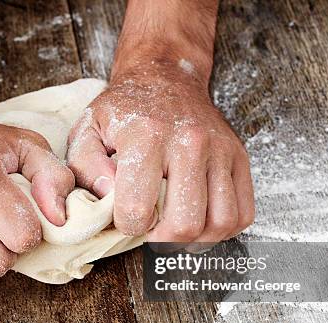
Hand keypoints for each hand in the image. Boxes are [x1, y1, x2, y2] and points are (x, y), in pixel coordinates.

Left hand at [67, 63, 254, 242]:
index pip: (138, 210)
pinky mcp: (238, 157)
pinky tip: (200, 222)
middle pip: (184, 224)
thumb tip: (107, 199)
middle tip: (150, 229)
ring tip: (174, 229)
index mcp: (146, 136)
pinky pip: (242, 213)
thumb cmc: (125, 109)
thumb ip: (85, 168)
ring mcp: (219, 150)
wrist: (166, 77)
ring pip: (219, 223)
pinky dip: (223, 230)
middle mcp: (190, 142)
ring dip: (194, 240)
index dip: (127, 225)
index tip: (124, 217)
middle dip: (161, 240)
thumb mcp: (88, 129)